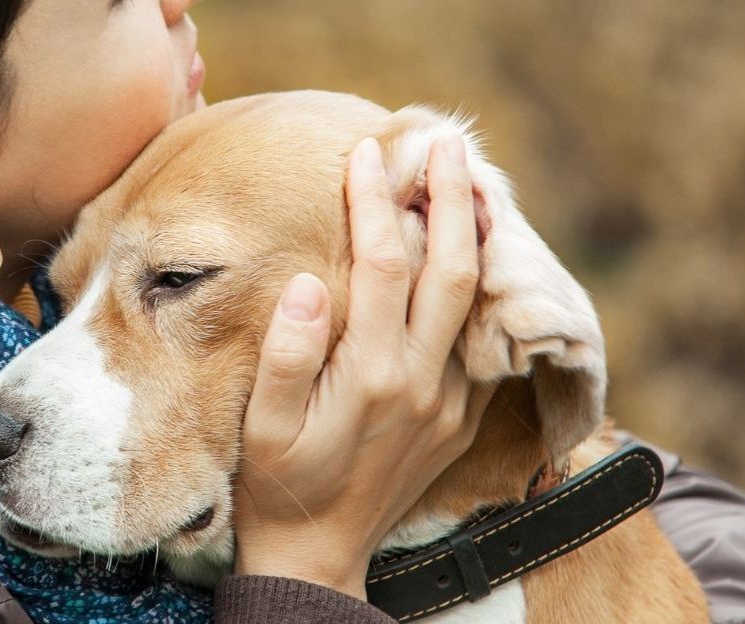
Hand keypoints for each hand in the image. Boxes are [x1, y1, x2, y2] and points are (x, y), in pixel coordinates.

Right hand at [232, 134, 496, 598]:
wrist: (320, 554)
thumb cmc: (280, 484)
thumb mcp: (262, 427)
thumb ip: (286, 354)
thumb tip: (309, 282)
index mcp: (371, 376)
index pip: (383, 265)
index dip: (375, 202)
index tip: (366, 154)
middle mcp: (423, 383)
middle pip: (453, 269)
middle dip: (451, 199)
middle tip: (447, 143)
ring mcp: (451, 402)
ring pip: (478, 302)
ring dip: (478, 236)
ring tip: (474, 183)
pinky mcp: (461, 418)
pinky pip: (481, 341)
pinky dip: (481, 289)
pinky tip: (472, 258)